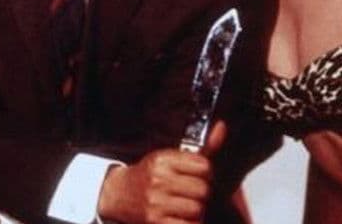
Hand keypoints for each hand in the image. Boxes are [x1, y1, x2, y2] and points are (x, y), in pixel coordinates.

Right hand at [97, 123, 226, 223]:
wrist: (118, 195)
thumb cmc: (149, 175)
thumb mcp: (171, 157)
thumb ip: (202, 148)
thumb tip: (223, 127)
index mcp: (162, 160)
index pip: (203, 166)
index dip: (206, 173)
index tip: (199, 176)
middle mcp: (158, 180)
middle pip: (203, 189)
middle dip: (203, 193)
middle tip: (194, 193)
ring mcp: (156, 203)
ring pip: (197, 209)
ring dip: (197, 210)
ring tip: (188, 206)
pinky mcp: (155, 222)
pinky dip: (191, 222)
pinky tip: (183, 217)